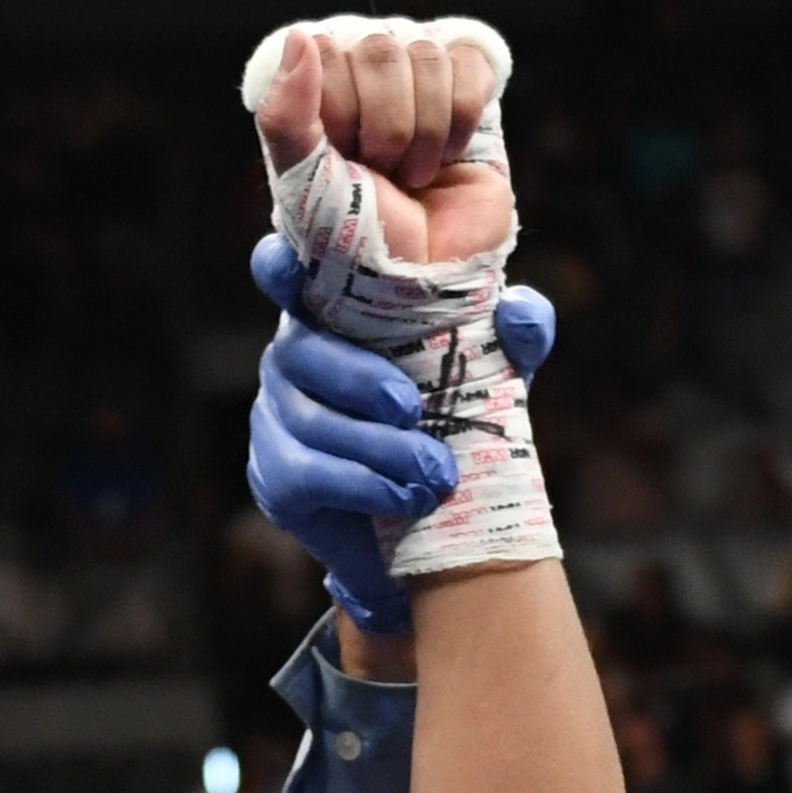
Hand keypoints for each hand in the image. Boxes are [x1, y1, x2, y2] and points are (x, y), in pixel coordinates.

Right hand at [248, 235, 555, 635]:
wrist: (435, 528)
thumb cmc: (455, 428)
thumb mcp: (496, 378)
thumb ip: (515, 338)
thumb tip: (518, 308)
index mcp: (334, 314)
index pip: (289, 275)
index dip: (278, 267)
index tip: (283, 264)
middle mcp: (293, 358)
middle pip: (301, 351)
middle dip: (360, 380)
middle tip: (414, 409)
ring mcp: (274, 420)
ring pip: (310, 421)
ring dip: (378, 447)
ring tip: (435, 472)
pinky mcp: (275, 480)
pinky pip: (307, 475)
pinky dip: (363, 485)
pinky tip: (404, 498)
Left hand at [253, 24, 510, 262]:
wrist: (420, 279)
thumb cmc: (352, 242)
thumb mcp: (301, 189)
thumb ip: (284, 118)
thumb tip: (300, 37)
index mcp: (314, 96)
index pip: (325, 49)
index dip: (339, 111)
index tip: (342, 161)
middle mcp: (362, 81)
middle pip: (379, 48)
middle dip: (384, 128)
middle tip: (383, 174)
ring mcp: (415, 83)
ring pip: (426, 55)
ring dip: (422, 133)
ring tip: (413, 177)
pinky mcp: (466, 91)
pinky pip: (469, 69)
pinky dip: (459, 123)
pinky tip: (447, 158)